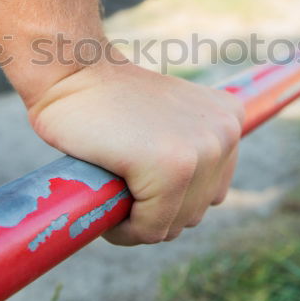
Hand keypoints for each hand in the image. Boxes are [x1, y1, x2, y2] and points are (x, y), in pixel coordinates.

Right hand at [27, 56, 243, 245]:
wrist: (70, 71)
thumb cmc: (104, 101)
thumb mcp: (169, 119)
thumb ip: (190, 148)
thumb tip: (196, 204)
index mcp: (229, 120)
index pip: (208, 192)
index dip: (167, 197)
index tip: (135, 176)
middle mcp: (227, 134)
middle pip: (194, 212)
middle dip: (151, 212)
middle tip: (117, 183)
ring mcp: (203, 151)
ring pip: (173, 225)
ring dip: (137, 220)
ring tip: (111, 185)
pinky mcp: (173, 168)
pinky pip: (151, 228)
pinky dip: (123, 229)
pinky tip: (104, 195)